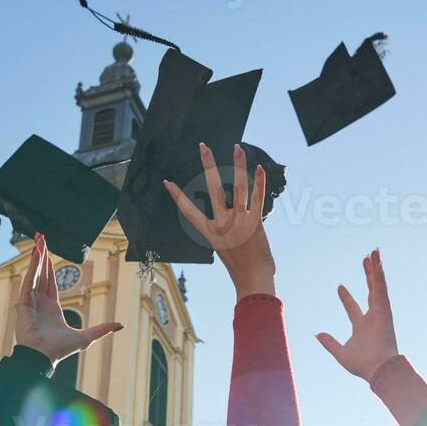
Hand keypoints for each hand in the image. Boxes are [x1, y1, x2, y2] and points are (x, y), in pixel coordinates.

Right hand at [13, 235, 122, 364]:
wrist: (43, 356)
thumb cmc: (60, 350)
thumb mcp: (86, 337)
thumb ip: (102, 329)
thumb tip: (121, 325)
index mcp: (52, 308)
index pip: (50, 282)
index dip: (49, 267)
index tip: (47, 254)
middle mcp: (40, 302)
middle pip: (41, 274)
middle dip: (42, 256)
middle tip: (42, 239)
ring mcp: (30, 302)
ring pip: (35, 274)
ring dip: (37, 257)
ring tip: (39, 241)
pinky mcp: (24, 303)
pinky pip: (29, 281)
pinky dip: (32, 267)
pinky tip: (35, 255)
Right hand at [165, 143, 275, 297]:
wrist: (253, 279)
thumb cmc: (241, 268)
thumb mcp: (227, 248)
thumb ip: (229, 230)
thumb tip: (236, 217)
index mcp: (210, 231)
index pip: (189, 210)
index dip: (177, 196)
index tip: (167, 182)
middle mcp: (222, 222)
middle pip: (212, 187)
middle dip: (207, 164)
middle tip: (203, 146)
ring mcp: (238, 221)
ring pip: (238, 186)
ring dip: (238, 164)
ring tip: (237, 147)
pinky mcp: (255, 222)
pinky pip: (258, 197)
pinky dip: (259, 181)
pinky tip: (259, 167)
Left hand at [317, 249, 399, 381]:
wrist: (378, 368)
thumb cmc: (362, 365)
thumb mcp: (340, 352)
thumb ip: (329, 342)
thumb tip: (317, 334)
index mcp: (362, 326)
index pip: (352, 307)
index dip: (346, 297)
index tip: (339, 286)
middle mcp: (372, 317)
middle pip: (369, 291)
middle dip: (367, 275)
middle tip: (365, 260)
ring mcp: (380, 312)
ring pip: (377, 285)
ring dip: (376, 268)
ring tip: (374, 252)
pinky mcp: (385, 310)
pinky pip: (381, 288)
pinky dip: (379, 274)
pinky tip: (378, 262)